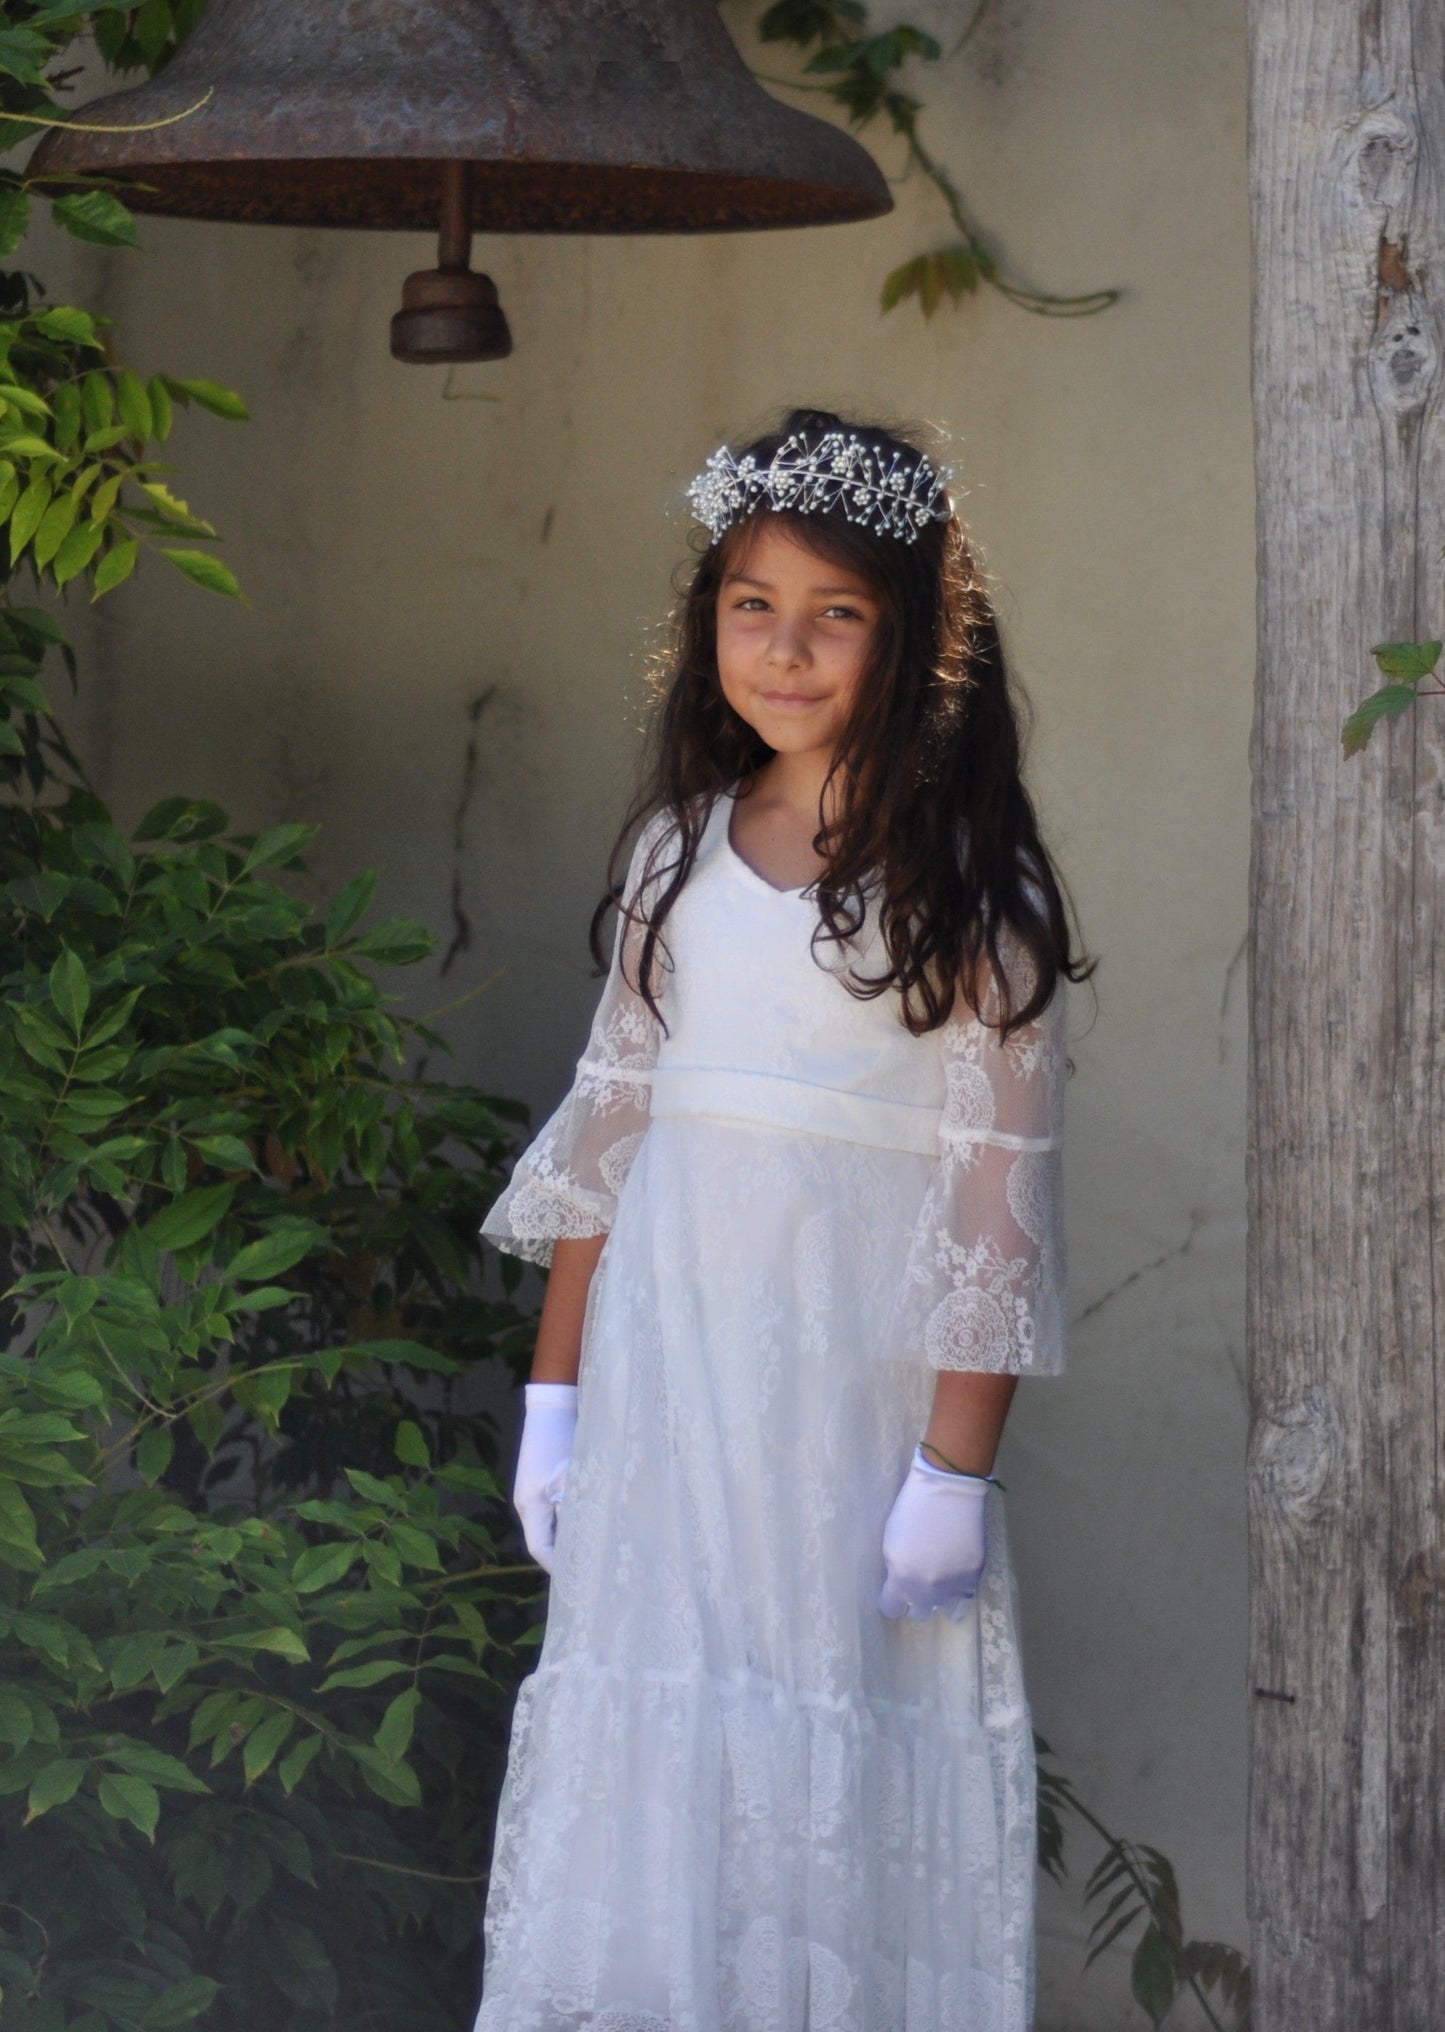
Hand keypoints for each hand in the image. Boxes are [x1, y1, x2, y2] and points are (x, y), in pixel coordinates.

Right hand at [513, 1381, 577, 1574]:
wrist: (555, 1402)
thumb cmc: (562, 1439)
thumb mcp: (572, 1476)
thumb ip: (576, 1508)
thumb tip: (586, 1538)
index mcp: (530, 1505)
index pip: (540, 1549)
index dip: (558, 1566)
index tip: (580, 1578)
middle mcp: (528, 1502)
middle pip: (544, 1539)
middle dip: (565, 1554)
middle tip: (591, 1567)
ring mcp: (534, 1490)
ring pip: (550, 1524)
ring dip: (569, 1535)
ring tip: (594, 1546)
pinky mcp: (544, 1479)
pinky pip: (554, 1509)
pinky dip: (569, 1518)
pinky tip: (590, 1519)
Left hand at [878, 1445, 991, 1620]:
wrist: (949, 1489)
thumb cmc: (912, 1508)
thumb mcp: (891, 1541)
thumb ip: (895, 1570)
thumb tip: (901, 1585)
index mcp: (901, 1578)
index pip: (891, 1609)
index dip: (892, 1599)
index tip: (895, 1591)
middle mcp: (927, 1589)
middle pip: (918, 1613)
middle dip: (915, 1599)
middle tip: (918, 1580)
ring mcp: (953, 1585)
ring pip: (943, 1608)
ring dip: (939, 1596)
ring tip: (939, 1575)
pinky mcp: (974, 1576)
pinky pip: (964, 1595)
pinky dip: (958, 1587)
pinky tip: (955, 1570)